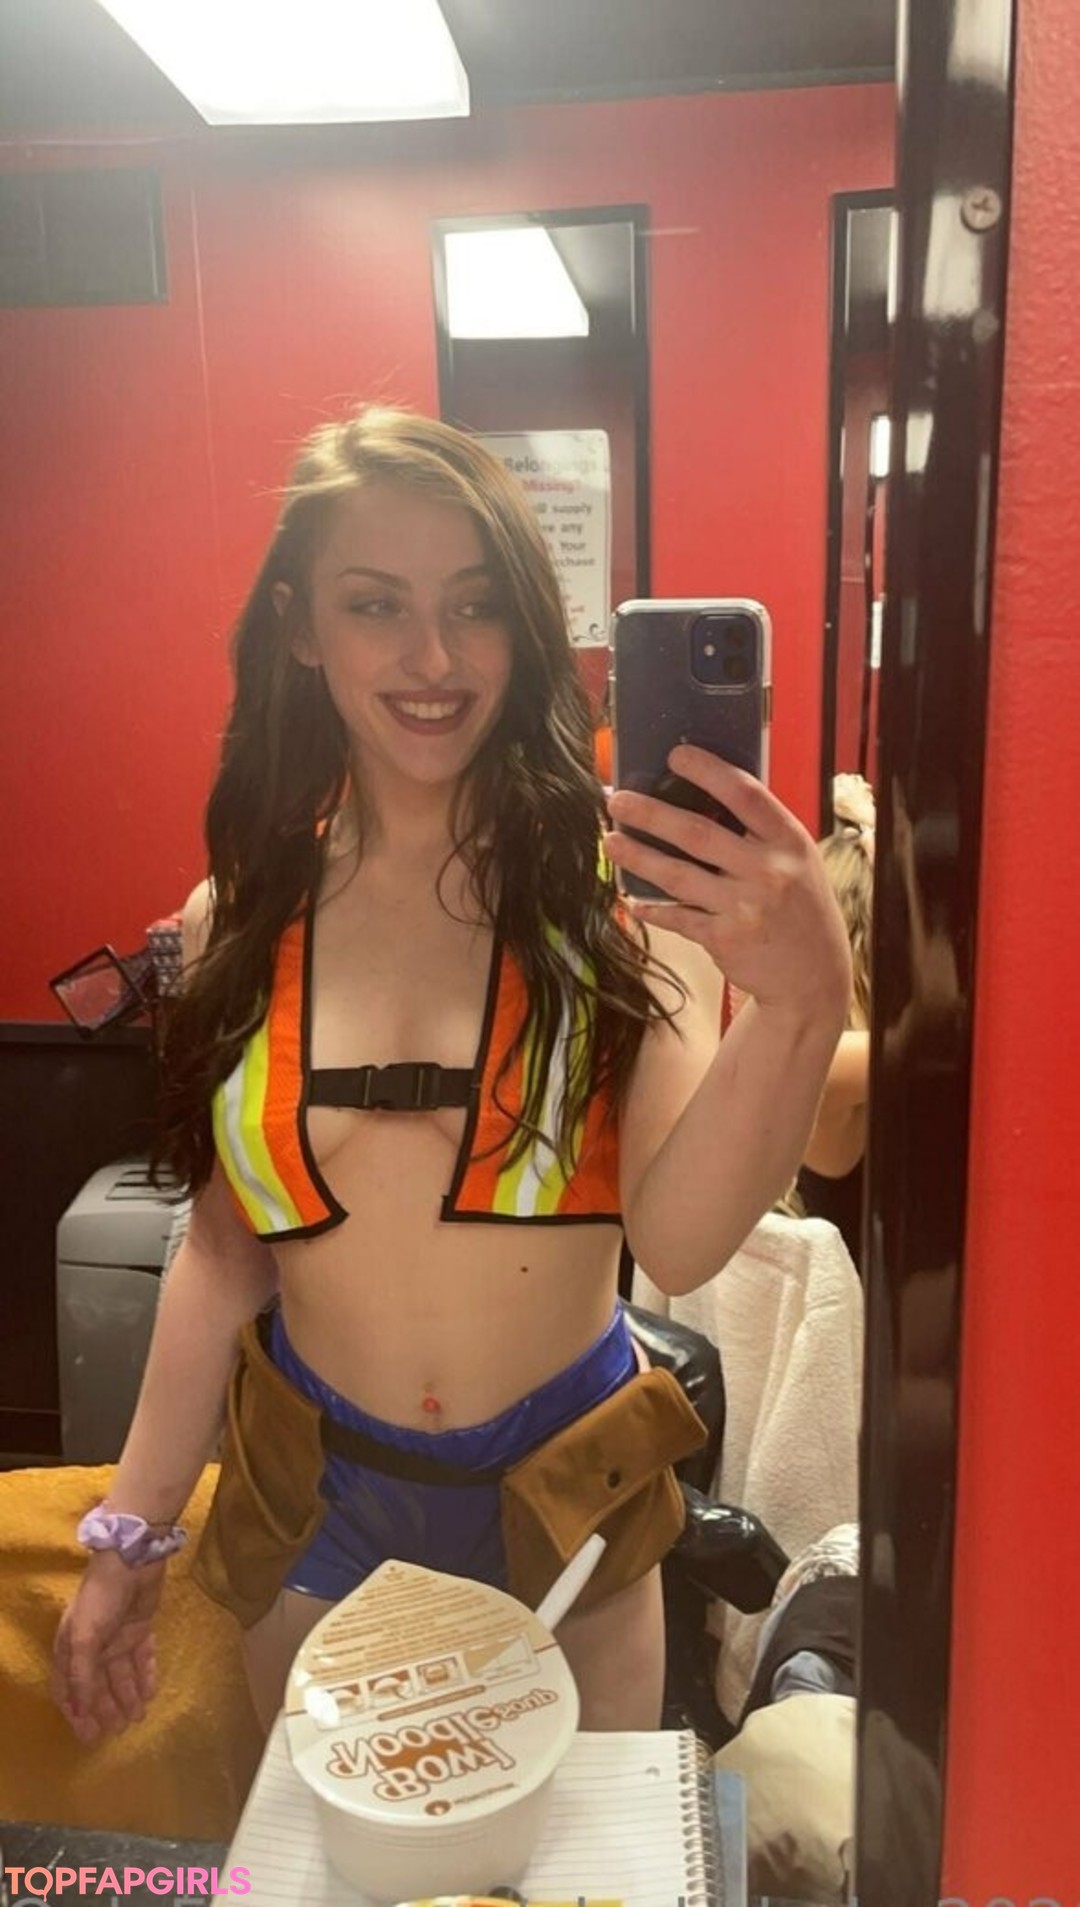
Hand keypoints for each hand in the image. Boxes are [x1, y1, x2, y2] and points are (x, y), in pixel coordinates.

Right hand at [52, 1550, 165, 1743]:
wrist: (132, 1559)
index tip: (89, 1737)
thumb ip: (82, 1675)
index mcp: (71, 1647)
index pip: (69, 1689)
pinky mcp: (139, 1627)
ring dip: (128, 1696)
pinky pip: (141, 1658)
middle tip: (119, 1731)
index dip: (77, 1713)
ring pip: (121, 1675)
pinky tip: (151, 1693)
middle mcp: (93, 1645)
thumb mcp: (85, 1638)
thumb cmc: (101, 1598)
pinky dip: (145, 1675)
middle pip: (98, 1686)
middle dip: (106, 1709)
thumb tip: (78, 1710)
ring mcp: (117, 1637)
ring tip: (137, 1718)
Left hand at [605, 745, 851, 1022]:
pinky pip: (678, 917)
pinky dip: (653, 908)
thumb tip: (701, 800)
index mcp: (789, 841)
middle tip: (618, 800)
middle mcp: (768, 871)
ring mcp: (745, 907)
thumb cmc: (801, 909)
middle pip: (697, 833)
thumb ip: (760, 834)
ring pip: (678, 875)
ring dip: (639, 856)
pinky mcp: (725, 939)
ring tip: (612, 840)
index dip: (708, 771)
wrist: (814, 975)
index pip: (745, 794)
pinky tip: (632, 898)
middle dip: (651, 813)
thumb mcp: (798, 861)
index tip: (675, 755)